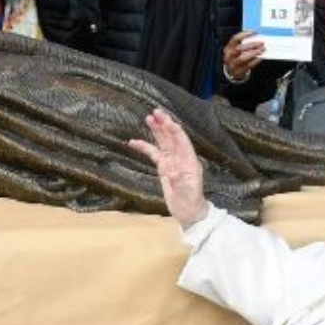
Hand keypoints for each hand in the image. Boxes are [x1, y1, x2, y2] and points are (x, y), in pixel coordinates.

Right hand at [126, 108, 208, 226]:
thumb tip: (172, 172)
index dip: (175, 131)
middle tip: (156, 112)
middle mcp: (181, 158)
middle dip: (165, 124)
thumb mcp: (186, 194)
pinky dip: (144, 147)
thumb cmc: (190, 203)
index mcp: (189, 162)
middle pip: (172, 137)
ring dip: (156, 130)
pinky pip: (153, 153)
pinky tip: (133, 142)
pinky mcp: (164, 167)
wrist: (188, 212)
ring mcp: (172, 162)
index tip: (167, 121)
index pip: (182, 142)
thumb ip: (179, 182)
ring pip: (163, 142)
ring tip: (148, 118)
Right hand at [222, 30, 264, 80]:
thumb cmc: (236, 58)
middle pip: (239, 48)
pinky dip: (255, 61)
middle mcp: (229, 56)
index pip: (235, 39)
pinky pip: (247, 65)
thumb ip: (244, 44)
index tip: (255, 32)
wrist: (232, 72)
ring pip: (242, 58)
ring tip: (262, 50)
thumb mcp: (236, 50)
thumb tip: (256, 37)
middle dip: (251, 45)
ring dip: (253, 53)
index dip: (245, 34)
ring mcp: (232, 65)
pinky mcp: (238, 71)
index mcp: (228, 48)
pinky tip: (260, 57)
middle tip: (261, 43)